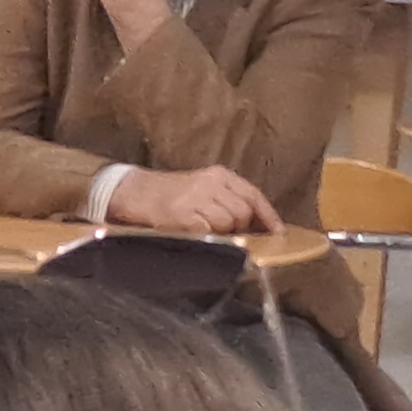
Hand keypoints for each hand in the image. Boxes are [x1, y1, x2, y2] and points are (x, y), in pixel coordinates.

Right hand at [103, 164, 281, 235]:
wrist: (132, 191)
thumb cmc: (170, 193)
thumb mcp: (202, 187)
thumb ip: (227, 199)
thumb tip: (254, 225)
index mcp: (219, 174)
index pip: (253, 194)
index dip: (268, 216)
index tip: (279, 233)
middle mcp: (210, 182)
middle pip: (243, 211)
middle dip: (239, 227)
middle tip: (226, 231)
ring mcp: (195, 197)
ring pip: (228, 222)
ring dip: (221, 232)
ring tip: (203, 228)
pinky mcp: (182, 214)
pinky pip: (208, 231)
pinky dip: (205, 236)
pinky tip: (193, 231)